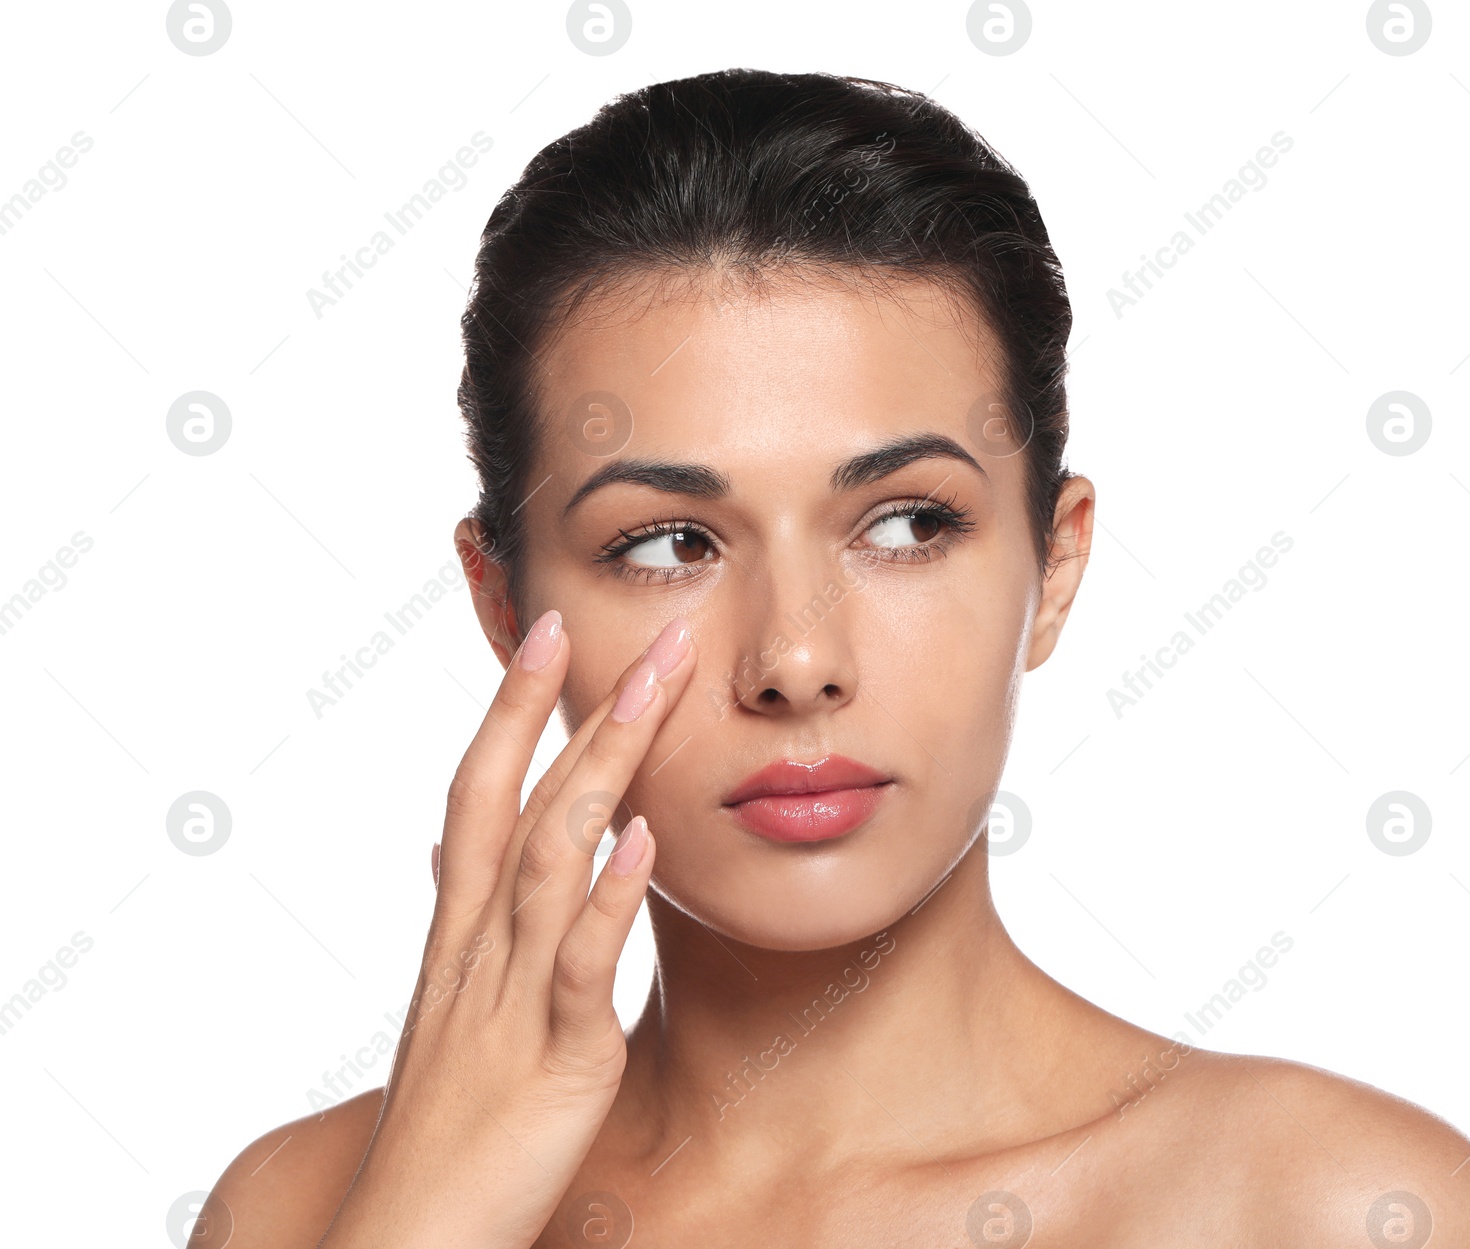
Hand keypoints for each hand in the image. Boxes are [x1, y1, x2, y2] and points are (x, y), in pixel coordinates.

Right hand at [319, 610, 695, 1248]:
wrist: (405, 1238)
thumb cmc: (444, 1129)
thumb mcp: (451, 1010)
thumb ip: (464, 925)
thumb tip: (451, 850)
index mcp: (461, 935)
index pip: (482, 792)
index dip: (512, 709)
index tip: (549, 632)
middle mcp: (480, 948)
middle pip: (524, 803)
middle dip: (580, 711)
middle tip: (642, 635)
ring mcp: (513, 997)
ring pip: (552, 858)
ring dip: (604, 768)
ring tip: (653, 693)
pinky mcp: (556, 1059)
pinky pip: (581, 967)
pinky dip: (608, 897)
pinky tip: (643, 837)